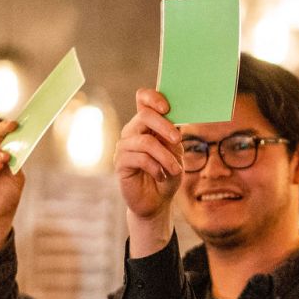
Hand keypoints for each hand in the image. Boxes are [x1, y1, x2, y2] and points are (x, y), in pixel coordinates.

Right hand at [113, 88, 182, 219]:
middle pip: (144, 116)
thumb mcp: (175, 153)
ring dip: (165, 156)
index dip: (153, 97)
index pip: (143, 99)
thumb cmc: (168, 174)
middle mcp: (133, 131)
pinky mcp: (120, 163)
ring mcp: (124, 146)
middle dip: (165, 127)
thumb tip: (173, 121)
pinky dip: (156, 167)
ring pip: (145, 142)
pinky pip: (139, 158)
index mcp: (147, 124)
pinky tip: (161, 176)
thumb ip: (172, 136)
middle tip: (178, 141)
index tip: (167, 108)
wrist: (157, 201)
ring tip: (176, 170)